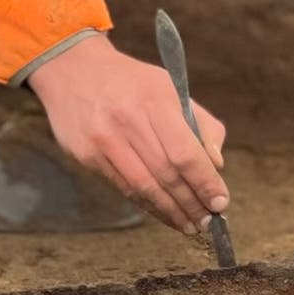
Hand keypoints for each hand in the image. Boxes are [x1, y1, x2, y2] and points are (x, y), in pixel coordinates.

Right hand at [27, 34, 228, 233]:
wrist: (73, 69)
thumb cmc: (131, 82)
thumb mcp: (169, 87)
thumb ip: (200, 123)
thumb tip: (216, 165)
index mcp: (154, 100)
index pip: (185, 152)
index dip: (205, 182)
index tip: (220, 202)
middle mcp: (127, 121)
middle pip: (166, 174)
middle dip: (191, 203)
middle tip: (208, 222)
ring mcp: (104, 140)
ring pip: (143, 186)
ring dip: (170, 211)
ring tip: (189, 225)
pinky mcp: (87, 155)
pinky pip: (123, 187)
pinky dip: (147, 204)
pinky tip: (163, 213)